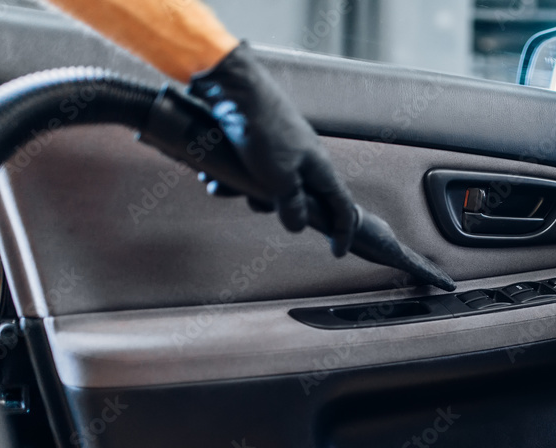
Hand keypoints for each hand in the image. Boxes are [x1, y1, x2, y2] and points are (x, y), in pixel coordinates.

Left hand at [187, 42, 357, 255]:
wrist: (235, 88)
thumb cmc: (264, 129)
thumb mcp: (279, 178)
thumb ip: (291, 205)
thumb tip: (297, 225)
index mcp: (319, 168)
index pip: (342, 207)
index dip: (342, 232)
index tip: (337, 252)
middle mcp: (305, 160)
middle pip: (300, 198)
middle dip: (274, 206)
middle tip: (255, 203)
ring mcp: (282, 150)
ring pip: (269, 186)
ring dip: (245, 190)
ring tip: (222, 185)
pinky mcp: (259, 142)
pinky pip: (250, 171)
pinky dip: (232, 177)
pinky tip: (212, 174)